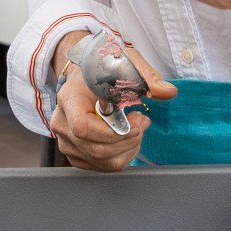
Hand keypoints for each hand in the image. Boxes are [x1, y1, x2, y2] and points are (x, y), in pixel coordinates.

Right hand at [49, 30, 175, 172]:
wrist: (84, 77)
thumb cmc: (102, 70)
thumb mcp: (124, 64)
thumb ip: (147, 77)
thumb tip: (168, 91)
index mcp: (69, 99)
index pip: (83, 127)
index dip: (112, 133)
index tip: (134, 124)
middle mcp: (62, 123)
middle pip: (96, 149)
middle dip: (129, 140)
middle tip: (142, 121)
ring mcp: (67, 142)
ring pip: (103, 161)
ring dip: (128, 148)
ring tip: (136, 128)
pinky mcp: (76, 154)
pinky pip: (103, 166)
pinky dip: (122, 155)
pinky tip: (127, 138)